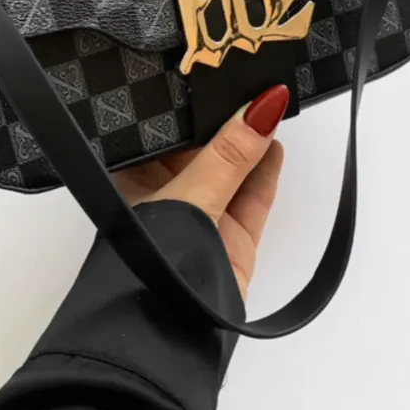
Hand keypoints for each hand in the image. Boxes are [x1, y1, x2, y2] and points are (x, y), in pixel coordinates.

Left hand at [114, 84, 288, 299]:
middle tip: (251, 79)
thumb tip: (263, 106)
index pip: (166, 132)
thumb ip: (229, 154)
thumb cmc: (151, 264)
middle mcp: (167, 196)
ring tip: (270, 100)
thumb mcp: (191, 197)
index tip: (217, 73)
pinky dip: (266, 170)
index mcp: (134, 181)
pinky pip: (253, 196)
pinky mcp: (232, 239)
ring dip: (251, 142)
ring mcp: (202, 218)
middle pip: (203, 149)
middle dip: (227, 120)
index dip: (191, 105)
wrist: (169, 337)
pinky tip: (275, 141)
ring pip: (232, 170)